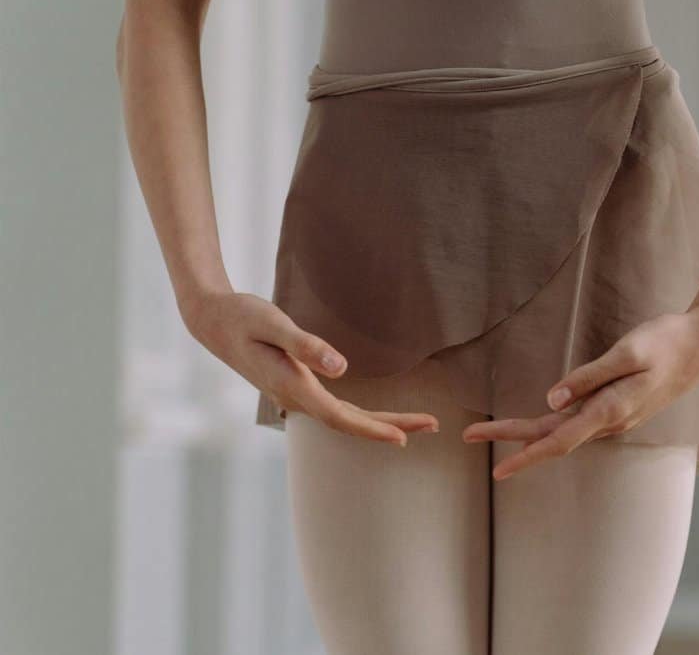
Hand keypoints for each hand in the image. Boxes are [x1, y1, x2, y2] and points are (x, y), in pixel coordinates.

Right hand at [183, 290, 438, 444]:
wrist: (211, 319)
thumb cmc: (242, 316)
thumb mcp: (273, 323)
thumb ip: (306, 345)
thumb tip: (342, 368)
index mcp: (292, 387)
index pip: (341, 417)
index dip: (373, 429)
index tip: (405, 437)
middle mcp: (294, 398)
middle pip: (349, 422)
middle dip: (391, 427)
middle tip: (432, 426)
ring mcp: (294, 396)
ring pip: (343, 418)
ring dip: (379, 423)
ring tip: (418, 424)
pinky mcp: (296, 388)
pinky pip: (335, 410)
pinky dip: (361, 416)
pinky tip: (377, 418)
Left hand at [461, 308, 698, 479]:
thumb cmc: (666, 342)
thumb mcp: (627, 353)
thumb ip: (588, 377)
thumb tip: (551, 399)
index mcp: (610, 410)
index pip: (557, 440)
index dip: (524, 454)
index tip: (496, 467)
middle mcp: (611, 420)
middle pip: (553, 437)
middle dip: (512, 439)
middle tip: (471, 436)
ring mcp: (617, 417)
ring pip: (565, 432)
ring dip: (530, 434)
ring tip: (495, 429)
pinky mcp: (621, 407)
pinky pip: (580, 423)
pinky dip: (554, 427)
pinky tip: (543, 423)